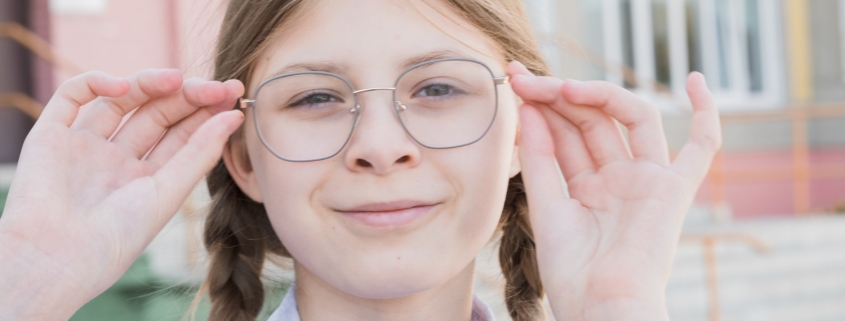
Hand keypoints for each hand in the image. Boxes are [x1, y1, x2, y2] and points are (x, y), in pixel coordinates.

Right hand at [0, 70, 243, 319]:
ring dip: (150, 84)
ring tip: (176, 79)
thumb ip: (200, 153)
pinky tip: (122, 86)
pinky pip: (72, 96)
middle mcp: (117, 160)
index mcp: (147, 179)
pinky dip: (96, 82)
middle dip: (187, 96)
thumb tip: (235, 116)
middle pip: (157, 114)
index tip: (233, 94)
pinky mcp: (51, 135)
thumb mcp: (168, 193)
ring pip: (121, 100)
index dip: (207, 113)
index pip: (182, 135)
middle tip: (216, 85)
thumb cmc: (117, 236)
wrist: (57, 257)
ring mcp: (85, 146)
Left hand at [509, 62, 720, 320]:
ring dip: (597, 95)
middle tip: (527, 80)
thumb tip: (528, 109)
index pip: (565, 133)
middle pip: (592, 121)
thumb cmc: (571, 272)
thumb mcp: (546, 206)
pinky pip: (702, 148)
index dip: (542, 106)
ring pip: (629, 119)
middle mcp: (617, 178)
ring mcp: (647, 180)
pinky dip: (706, 114)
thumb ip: (540, 159)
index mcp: (587, 187)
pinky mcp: (674, 189)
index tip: (515, 84)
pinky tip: (694, 80)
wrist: (599, 305)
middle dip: (559, 96)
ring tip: (561, 86)